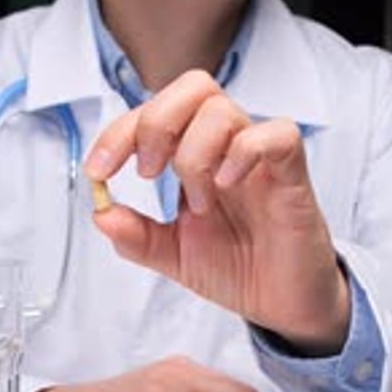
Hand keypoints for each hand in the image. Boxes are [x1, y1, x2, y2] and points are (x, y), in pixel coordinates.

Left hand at [85, 70, 349, 355]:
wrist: (280, 304)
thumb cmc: (238, 270)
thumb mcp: (174, 255)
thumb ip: (136, 236)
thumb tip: (100, 213)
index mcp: (195, 158)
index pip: (155, 116)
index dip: (119, 133)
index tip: (100, 170)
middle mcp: (226, 148)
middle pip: (192, 88)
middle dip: (155, 123)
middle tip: (148, 173)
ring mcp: (259, 158)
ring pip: (223, 109)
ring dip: (195, 155)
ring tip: (199, 203)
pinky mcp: (292, 175)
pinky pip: (277, 135)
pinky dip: (245, 152)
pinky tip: (227, 185)